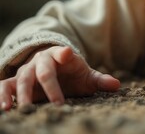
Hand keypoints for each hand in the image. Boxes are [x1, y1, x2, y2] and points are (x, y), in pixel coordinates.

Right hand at [0, 46, 119, 110]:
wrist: (53, 66)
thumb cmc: (72, 72)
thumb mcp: (87, 75)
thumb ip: (100, 80)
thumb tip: (117, 85)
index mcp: (61, 56)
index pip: (63, 53)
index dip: (64, 53)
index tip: (67, 54)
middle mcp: (42, 61)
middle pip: (43, 71)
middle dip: (49, 87)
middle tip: (57, 103)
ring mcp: (27, 71)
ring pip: (21, 79)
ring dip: (20, 94)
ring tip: (19, 108)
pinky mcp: (16, 81)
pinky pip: (5, 86)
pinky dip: (2, 96)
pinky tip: (3, 109)